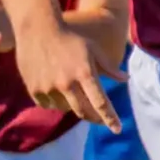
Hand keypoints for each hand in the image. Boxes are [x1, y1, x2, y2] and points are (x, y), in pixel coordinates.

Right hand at [14, 16, 121, 130]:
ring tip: (76, 97)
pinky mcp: (34, 89)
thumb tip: (125, 80)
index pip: (101, 103)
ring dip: (74, 107)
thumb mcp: (93, 50)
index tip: (117, 129)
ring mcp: (49, 87)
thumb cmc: (71, 39)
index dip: (110, 118)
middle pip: (85, 112)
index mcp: (85, 74)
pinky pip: (49, 105)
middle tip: (101, 120)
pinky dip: (56, 103)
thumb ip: (109, 68)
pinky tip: (58, 93)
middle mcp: (67, 83)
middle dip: (95, 118)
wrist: (38, 30)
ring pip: (66, 109)